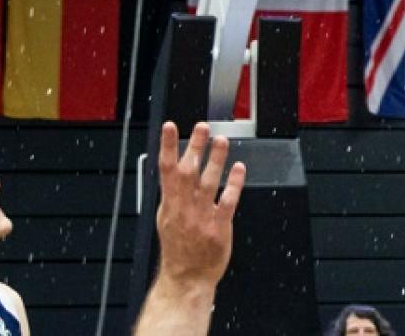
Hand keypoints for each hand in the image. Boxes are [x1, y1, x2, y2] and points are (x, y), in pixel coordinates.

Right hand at [155, 121, 244, 288]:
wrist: (186, 278)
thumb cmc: (178, 248)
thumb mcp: (165, 219)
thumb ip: (171, 192)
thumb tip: (170, 167)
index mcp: (169, 204)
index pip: (166, 170)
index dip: (168, 147)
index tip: (170, 127)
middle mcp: (184, 208)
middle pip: (188, 172)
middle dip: (195, 147)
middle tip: (202, 127)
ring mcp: (202, 217)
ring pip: (209, 183)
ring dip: (216, 160)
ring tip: (222, 141)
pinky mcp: (219, 227)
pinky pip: (227, 202)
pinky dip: (234, 184)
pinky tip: (238, 169)